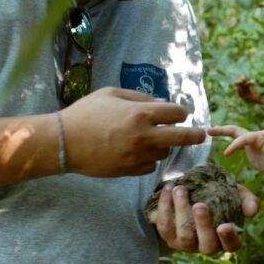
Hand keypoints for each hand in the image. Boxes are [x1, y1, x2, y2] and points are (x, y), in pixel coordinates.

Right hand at [61, 87, 206, 176]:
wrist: (62, 142)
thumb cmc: (86, 113)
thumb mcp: (112, 94)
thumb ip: (140, 98)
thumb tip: (161, 104)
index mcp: (140, 114)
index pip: (177, 114)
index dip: (180, 113)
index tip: (179, 114)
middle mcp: (143, 136)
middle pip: (183, 138)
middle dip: (196, 135)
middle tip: (202, 134)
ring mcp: (137, 156)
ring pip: (165, 153)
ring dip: (163, 146)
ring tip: (149, 139)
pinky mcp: (129, 170)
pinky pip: (150, 166)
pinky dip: (148, 159)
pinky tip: (136, 152)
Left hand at [153, 181, 258, 254]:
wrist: (196, 193)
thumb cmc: (221, 196)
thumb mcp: (237, 195)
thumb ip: (247, 200)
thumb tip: (253, 209)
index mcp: (228, 239)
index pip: (232, 245)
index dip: (228, 238)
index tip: (224, 226)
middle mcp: (207, 246)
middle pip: (207, 245)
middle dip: (203, 225)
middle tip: (200, 205)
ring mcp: (187, 244)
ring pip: (184, 235)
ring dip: (181, 211)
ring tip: (180, 189)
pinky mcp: (169, 237)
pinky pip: (164, 225)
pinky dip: (165, 206)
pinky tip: (169, 188)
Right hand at [208, 125, 263, 179]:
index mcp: (260, 136)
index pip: (244, 137)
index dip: (235, 144)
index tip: (227, 154)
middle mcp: (255, 138)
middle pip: (236, 131)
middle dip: (222, 130)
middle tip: (209, 131)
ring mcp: (252, 145)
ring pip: (236, 137)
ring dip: (224, 135)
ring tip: (210, 133)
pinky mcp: (252, 153)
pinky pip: (239, 147)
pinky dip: (231, 146)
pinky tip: (223, 149)